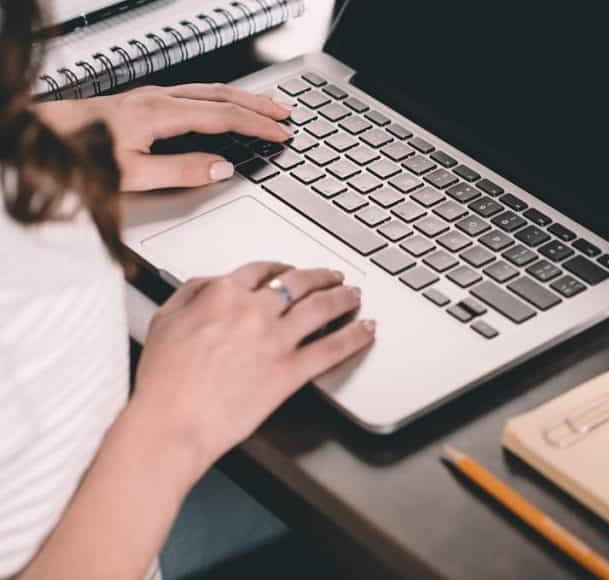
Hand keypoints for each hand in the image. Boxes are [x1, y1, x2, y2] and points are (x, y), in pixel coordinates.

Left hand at [35, 83, 291, 190]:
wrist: (34, 136)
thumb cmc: (75, 156)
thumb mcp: (131, 175)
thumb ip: (180, 171)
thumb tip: (221, 167)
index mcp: (160, 114)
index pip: (223, 116)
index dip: (257, 126)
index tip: (281, 134)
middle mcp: (157, 99)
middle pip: (222, 95)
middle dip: (259, 105)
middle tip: (287, 114)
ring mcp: (149, 97)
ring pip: (209, 90)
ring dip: (242, 99)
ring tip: (265, 107)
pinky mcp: (141, 101)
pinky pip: (194, 93)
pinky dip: (220, 99)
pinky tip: (222, 106)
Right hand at [131, 263, 373, 480]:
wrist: (169, 422)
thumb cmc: (161, 381)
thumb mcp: (164, 321)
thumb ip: (191, 293)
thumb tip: (210, 283)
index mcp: (222, 294)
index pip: (263, 270)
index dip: (282, 267)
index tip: (290, 269)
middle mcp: (253, 311)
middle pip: (299, 282)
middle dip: (322, 276)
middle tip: (334, 276)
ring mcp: (275, 340)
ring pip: (321, 308)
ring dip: (344, 297)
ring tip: (354, 296)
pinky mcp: (290, 371)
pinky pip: (332, 347)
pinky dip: (354, 336)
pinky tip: (366, 329)